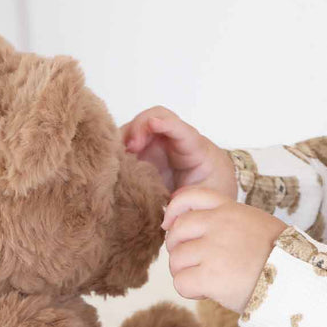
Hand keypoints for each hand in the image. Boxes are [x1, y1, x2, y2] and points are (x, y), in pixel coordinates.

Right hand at [121, 106, 236, 197]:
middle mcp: (174, 140)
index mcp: (196, 149)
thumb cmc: (211, 187)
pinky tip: (114, 161)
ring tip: (118, 156)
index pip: (182, 131)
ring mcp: (158, 143)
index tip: (153, 123)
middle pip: (154, 118)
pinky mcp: (144, 151)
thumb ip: (192, 199)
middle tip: (130, 148)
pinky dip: (118, 148)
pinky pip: (128, 142)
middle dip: (139, 128)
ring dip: (125, 137)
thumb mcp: (207, 196)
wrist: (212, 184)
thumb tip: (171, 207)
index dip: (167, 124)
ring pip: (137, 128)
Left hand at [162, 185, 285, 312]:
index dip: (173, 210)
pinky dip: (190, 290)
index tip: (170, 224)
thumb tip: (195, 225)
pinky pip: (181, 283)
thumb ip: (228, 220)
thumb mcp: (256, 223)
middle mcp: (218, 225)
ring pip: (176, 260)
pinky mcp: (210, 277)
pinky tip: (207, 292)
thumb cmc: (280, 256)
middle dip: (178, 248)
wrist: (297, 279)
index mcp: (230, 209)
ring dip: (185, 272)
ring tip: (205, 279)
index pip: (190, 196)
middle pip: (176, 231)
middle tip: (192, 262)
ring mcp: (213, 250)